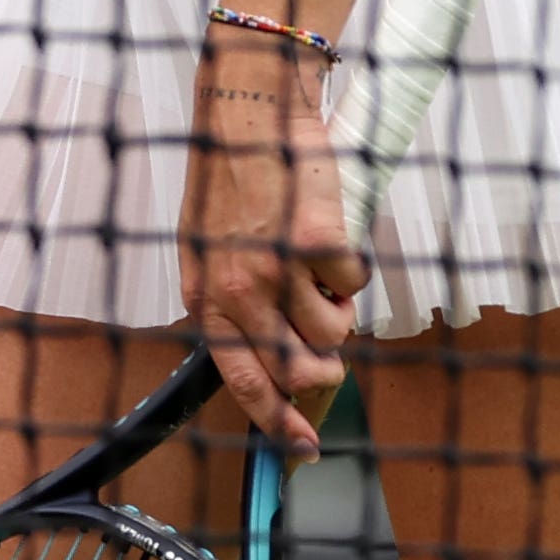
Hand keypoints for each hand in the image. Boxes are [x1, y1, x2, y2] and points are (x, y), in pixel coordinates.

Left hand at [183, 35, 357, 452]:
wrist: (250, 111)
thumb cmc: (229, 176)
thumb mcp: (204, 247)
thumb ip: (228, 302)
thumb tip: (269, 356)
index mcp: (207, 297)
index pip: (243, 381)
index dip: (277, 422)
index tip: (303, 448)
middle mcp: (240, 290)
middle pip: (300, 368)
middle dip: (325, 366)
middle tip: (330, 341)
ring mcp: (281, 268)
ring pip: (335, 330)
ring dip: (339, 306)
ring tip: (317, 266)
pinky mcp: (321, 242)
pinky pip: (354, 281)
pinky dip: (351, 264)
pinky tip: (327, 233)